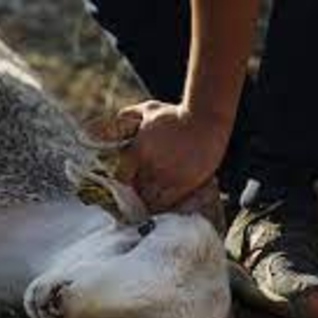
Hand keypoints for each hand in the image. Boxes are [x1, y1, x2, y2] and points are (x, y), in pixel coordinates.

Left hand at [115, 100, 231, 211]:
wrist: (206, 117)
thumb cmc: (175, 114)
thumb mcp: (147, 111)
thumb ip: (127, 117)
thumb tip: (112, 120)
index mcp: (138, 151)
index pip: (121, 179)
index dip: (123, 185)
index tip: (126, 187)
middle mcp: (150, 167)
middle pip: (136, 192)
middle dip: (135, 195)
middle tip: (136, 198)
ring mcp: (168, 177)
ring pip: (151, 200)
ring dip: (149, 202)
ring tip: (149, 204)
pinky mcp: (185, 183)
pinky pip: (169, 203)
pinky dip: (164, 206)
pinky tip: (164, 204)